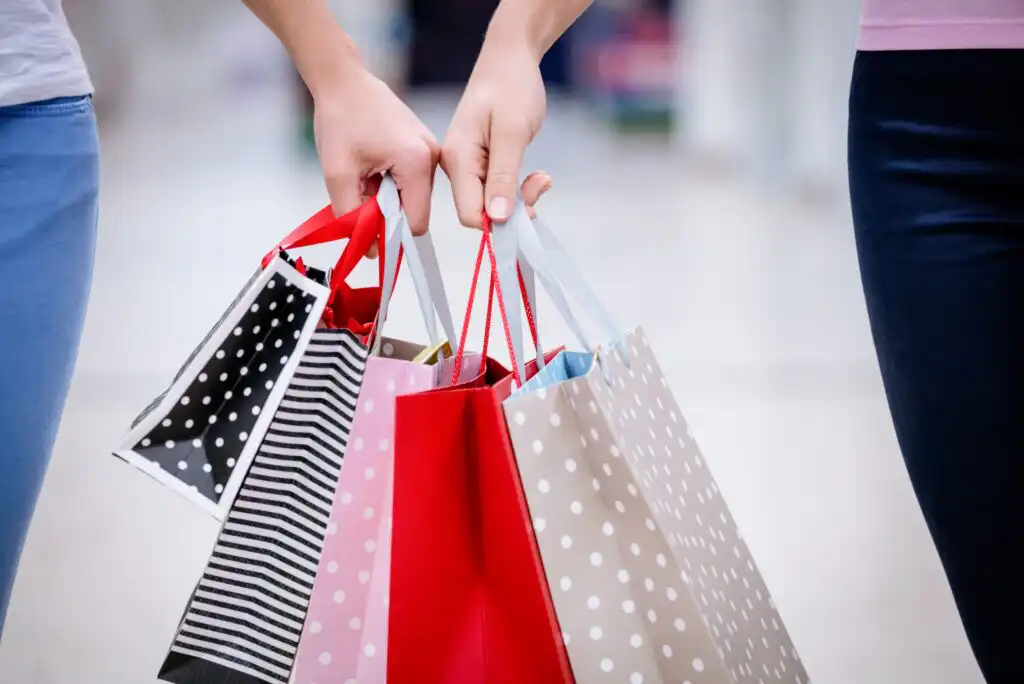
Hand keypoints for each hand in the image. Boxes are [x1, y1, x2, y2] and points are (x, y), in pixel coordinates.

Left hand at [313, 66, 439, 238]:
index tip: (368, 229)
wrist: (343, 80)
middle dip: (386, 211)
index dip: (392, 234)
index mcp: (417, 162)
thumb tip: (370, 251)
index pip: (417, 222)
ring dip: (386, 196)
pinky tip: (372, 164)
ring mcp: (431, 150)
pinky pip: (410, 180)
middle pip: (415, 210)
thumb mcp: (338, 174)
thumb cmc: (340, 119)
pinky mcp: (423, 147)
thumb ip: (353, 217)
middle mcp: (432, 156)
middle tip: (358, 189)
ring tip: (364, 172)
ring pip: (412, 196)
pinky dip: (389, 182)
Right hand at [442, 37, 550, 227]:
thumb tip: (498, 218)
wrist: (512, 58)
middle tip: (541, 185)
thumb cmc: (511, 86)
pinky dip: (521, 188)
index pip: (469, 214)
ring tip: (543, 178)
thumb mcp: (512, 133)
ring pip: (493, 203)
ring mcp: (470, 165)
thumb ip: (504, 177)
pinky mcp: (483, 163)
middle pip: (481, 212)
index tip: (530, 211)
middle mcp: (458, 166)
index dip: (499, 223)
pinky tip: (538, 175)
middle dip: (514, 209)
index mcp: (457, 159)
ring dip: (521, 198)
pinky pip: (500, 190)